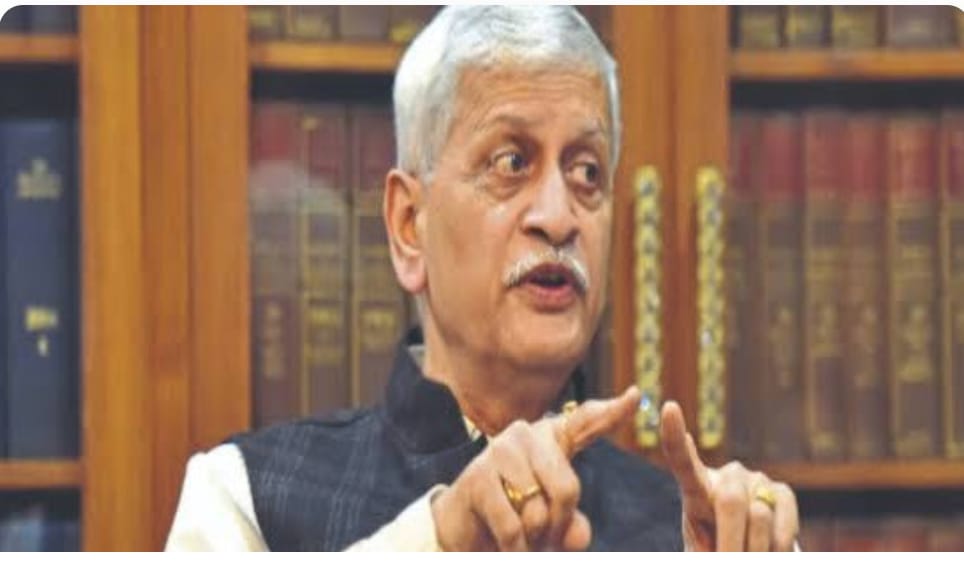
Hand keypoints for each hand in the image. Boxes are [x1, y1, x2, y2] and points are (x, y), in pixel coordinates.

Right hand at [432, 386, 640, 550]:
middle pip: (566, 488)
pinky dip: (515, 547)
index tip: (636, 396)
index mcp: (550, 437)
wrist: (464, 526)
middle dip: (559, 525)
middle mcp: (526, 434)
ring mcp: (499, 451)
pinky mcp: (477, 476)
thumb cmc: (516, 516)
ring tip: (521, 538)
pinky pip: (513, 526)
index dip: (612, 411)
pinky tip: (507, 545)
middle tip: (548, 541)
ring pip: (537, 511)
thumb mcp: (552, 521)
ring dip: (533, 538)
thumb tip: (577, 537)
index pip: (586, 421)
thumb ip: (572, 524)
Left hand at [660, 401, 798, 550]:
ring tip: (746, 559)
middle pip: (730, 501)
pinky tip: (771, 554)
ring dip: (755, 551)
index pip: (682, 460)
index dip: (674, 435)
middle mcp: (726, 476)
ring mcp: (756, 481)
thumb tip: (716, 553)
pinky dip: (778, 547)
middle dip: (731, 543)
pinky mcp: (782, 492)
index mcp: (695, 488)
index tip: (669, 407)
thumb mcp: (700, 548)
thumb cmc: (715, 548)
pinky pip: (784, 520)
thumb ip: (701, 547)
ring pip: (759, 516)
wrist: (748, 552)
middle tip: (727, 563)